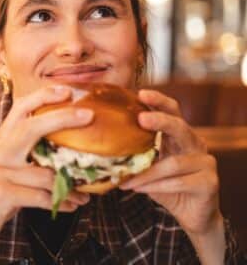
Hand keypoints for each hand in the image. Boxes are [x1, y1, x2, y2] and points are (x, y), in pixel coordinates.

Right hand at [0, 86, 92, 263]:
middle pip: (32, 125)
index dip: (44, 96)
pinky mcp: (1, 193)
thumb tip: (63, 151)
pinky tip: (72, 206)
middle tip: (89, 115)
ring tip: (84, 192)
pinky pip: (42, 197)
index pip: (20, 108)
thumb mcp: (5, 170)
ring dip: (70, 186)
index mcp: (0, 141)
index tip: (68, 90)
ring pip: (46, 173)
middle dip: (63, 117)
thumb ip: (24, 156)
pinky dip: (61, 203)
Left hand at [120, 89, 221, 235]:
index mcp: (180, 136)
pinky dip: (156, 186)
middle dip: (160, 121)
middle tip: (141, 119)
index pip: (173, 111)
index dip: (159, 101)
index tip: (141, 93)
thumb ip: (134, 154)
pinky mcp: (209, 182)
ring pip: (173, 163)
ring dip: (147, 173)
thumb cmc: (165, 186)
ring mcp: (206, 163)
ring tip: (125, 179)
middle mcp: (196, 144)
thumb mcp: (148, 166)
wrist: (190, 214)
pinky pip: (179, 182)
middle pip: (180, 127)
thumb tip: (99, 143)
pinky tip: (139, 189)